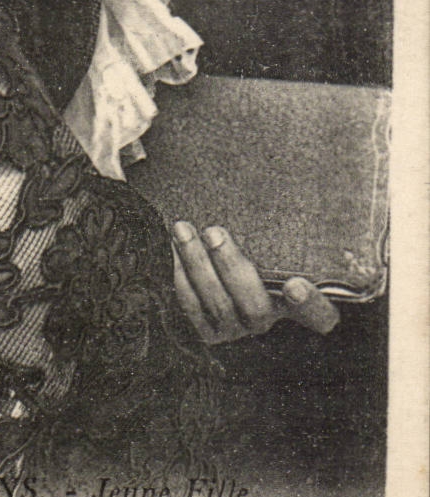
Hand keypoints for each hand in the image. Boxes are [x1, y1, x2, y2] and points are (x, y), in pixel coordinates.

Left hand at [172, 221, 339, 344]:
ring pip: (219, 307)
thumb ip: (293, 219)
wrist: (230, 265)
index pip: (321, 315)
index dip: (310, 305)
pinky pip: (194, 308)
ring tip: (183, 230)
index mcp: (307, 303)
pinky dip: (183, 276)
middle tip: (215, 233)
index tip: (294, 284)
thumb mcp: (287, 234)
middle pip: (257, 310)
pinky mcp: (212, 331)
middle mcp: (273, 320)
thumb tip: (301, 165)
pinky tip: (176, 246)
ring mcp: (240, 330)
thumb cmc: (270, 243)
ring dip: (198, 265)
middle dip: (232, 270)